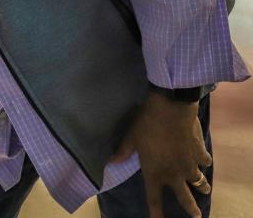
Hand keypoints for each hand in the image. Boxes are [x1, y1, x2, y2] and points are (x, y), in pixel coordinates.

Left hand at [110, 91, 211, 217]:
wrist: (170, 109)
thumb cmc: (146, 124)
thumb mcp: (131, 138)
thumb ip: (123, 152)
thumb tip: (111, 162)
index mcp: (155, 173)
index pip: (154, 198)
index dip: (156, 212)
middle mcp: (174, 174)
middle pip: (184, 197)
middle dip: (191, 208)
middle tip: (197, 216)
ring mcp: (189, 164)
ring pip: (199, 182)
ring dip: (202, 187)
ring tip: (204, 190)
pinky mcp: (199, 152)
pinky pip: (205, 162)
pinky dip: (204, 162)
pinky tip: (204, 161)